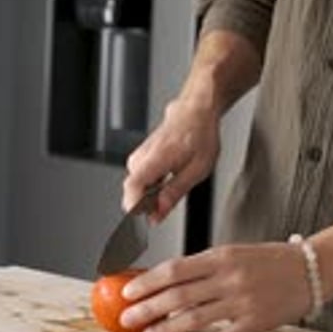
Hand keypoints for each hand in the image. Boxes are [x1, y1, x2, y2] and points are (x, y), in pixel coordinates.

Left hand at [120, 243, 310, 331]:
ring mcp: (243, 302)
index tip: (127, 291)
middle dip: (147, 308)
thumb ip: (203, 269)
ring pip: (194, 319)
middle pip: (178, 296)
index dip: (147, 282)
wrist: (311, 269)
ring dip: (166, 330)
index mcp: (221, 256)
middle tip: (127, 318)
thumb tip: (167, 287)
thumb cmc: (269, 260)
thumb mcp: (233, 253)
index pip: (174, 269)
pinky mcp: (256, 323)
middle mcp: (229, 278)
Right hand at [122, 97, 219, 220]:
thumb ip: (174, 193)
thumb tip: (158, 214)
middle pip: (133, 192)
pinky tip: (166, 184)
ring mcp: (138, 156)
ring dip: (151, 196)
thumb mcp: (197, 170)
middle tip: (166, 207)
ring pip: (136, 188)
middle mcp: (141, 157)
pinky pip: (140, 180)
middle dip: (148, 205)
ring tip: (171, 189)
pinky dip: (151, 188)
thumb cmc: (199, 135)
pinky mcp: (140, 157)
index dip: (136, 207)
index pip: (132, 188)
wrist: (195, 112)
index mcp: (156, 159)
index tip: (146, 219)